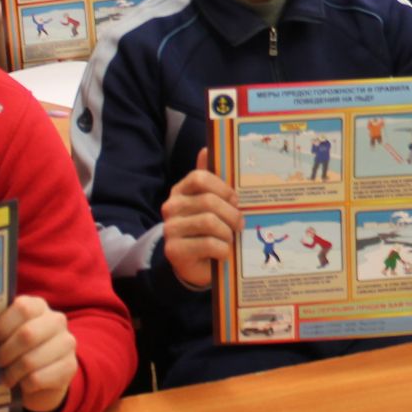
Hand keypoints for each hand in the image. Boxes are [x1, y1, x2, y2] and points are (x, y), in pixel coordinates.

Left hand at [0, 294, 76, 411]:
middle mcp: (56, 321)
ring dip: (11, 372)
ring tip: (4, 378)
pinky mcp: (70, 366)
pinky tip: (21, 385)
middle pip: (27, 335)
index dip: (2, 325)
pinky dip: (24, 385)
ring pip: (31, 360)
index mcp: (38, 306)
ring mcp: (66, 343)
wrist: (43, 379)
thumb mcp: (8, 335)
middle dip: (5, 353)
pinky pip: (38, 378)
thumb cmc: (17, 352)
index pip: (22, 308)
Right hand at [161, 147, 241, 290]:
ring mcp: (170, 228)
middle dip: (232, 214)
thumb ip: (211, 178)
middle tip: (240, 223)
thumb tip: (206, 149)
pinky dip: (223, 249)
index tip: (236, 199)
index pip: (200, 177)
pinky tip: (223, 253)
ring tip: (230, 238)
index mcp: (181, 190)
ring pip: (210, 222)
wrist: (194, 263)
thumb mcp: (211, 203)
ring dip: (228, 233)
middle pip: (209, 201)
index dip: (223, 187)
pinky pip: (208, 244)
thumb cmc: (207, 229)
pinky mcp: (174, 250)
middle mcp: (171, 207)